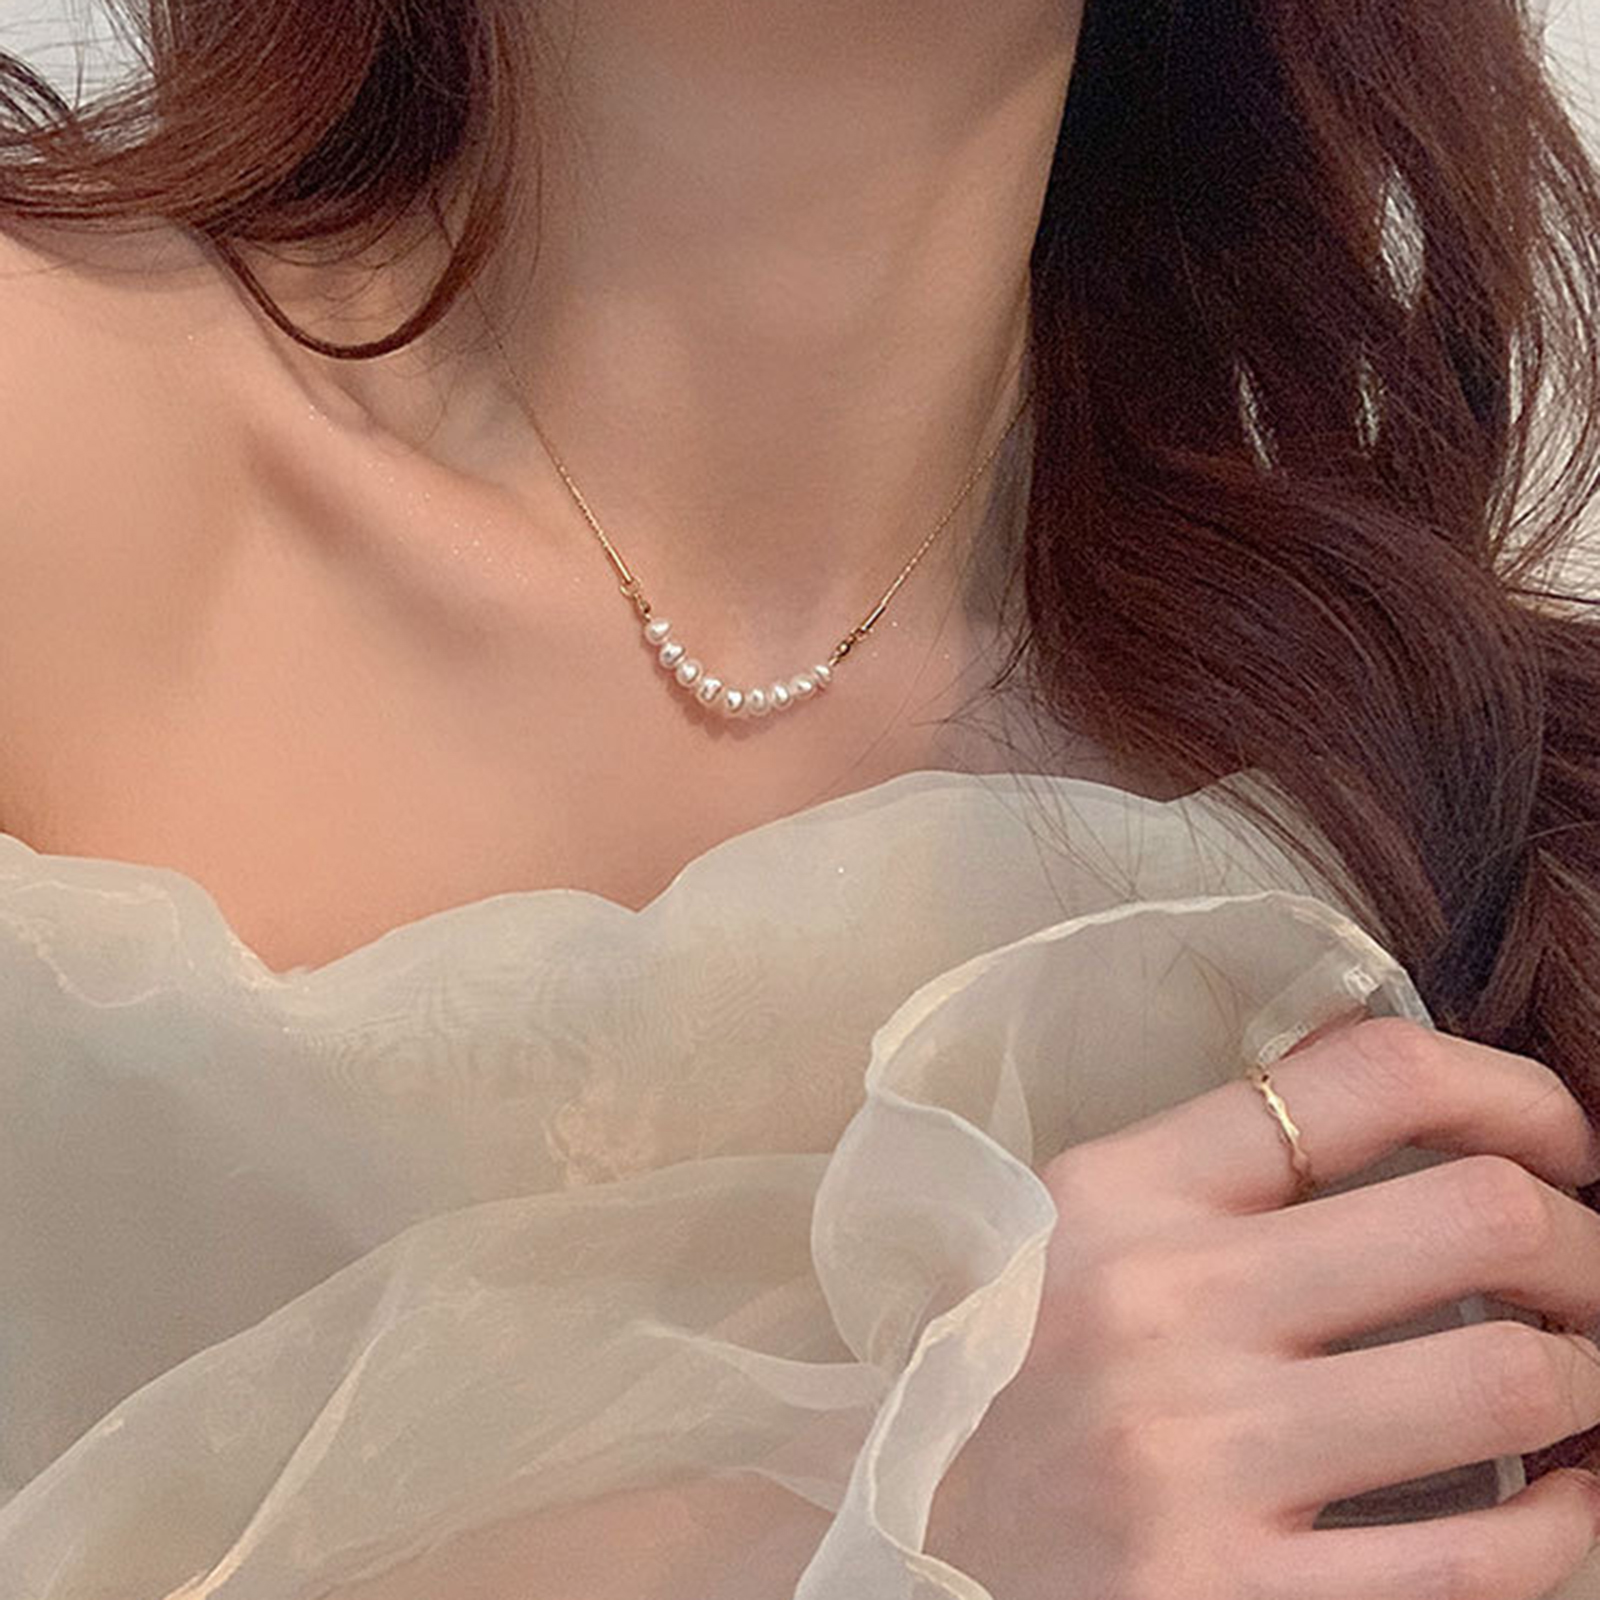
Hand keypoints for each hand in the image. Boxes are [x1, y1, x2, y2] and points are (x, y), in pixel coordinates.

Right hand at [923, 1015, 1599, 1599]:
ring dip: (1590, 1384)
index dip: (1513, 1092)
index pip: (1364, 1078)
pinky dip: (1566, 1527)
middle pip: (1480, 1216)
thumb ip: (1213, 1161)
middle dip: (1590, 1247)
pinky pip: (1480, 1561)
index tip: (1565, 1143)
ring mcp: (1194, 1457)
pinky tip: (1557, 1504)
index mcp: (1120, 1191)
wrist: (915, 1559)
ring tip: (1579, 1389)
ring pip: (1508, 1383)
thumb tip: (1405, 1089)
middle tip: (1595, 1277)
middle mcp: (1156, 1304)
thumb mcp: (1077, 1234)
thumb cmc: (1017, 1384)